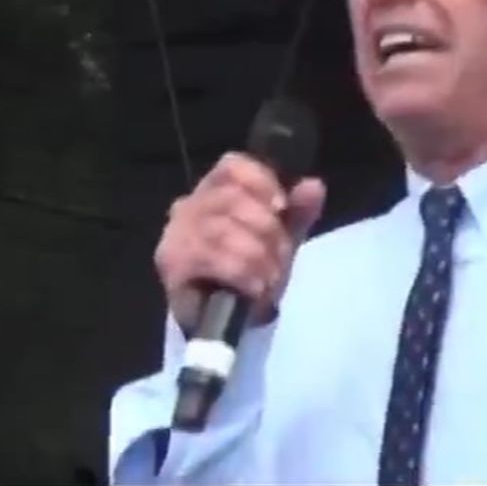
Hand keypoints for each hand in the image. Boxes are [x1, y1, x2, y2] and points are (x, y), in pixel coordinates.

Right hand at [154, 153, 326, 333]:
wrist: (224, 319)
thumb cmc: (249, 269)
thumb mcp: (280, 239)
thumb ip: (298, 212)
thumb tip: (314, 185)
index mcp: (215, 190)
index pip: (231, 166)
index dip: (259, 180)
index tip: (282, 205)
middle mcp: (189, 205)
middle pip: (229, 198)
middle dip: (265, 228)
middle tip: (281, 254)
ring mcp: (176, 234)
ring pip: (221, 229)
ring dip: (255, 254)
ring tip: (270, 276)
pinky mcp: (172, 263)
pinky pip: (209, 257)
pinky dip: (239, 271)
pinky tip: (254, 286)